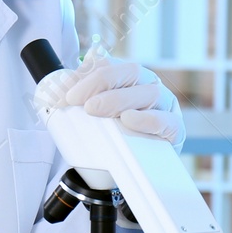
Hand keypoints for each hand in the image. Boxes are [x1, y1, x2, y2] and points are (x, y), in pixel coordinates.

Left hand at [60, 50, 184, 146]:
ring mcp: (166, 106)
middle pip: (131, 72)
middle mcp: (149, 85)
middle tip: (79, 101)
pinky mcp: (175, 130)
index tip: (65, 93)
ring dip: (120, 99)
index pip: (110, 64)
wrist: (129, 168)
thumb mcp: (92, 115)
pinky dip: (147, 119)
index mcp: (130, 77)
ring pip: (149, 93)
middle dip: (101, 82)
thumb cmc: (111, 135)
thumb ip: (78, 98)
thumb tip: (56, 88)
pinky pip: (167, 121)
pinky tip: (129, 120)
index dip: (86, 74)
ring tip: (96, 110)